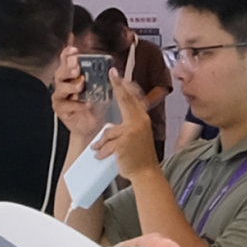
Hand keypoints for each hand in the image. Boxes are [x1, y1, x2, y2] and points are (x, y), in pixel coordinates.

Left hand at [108, 60, 165, 175]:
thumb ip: (128, 124)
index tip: (117, 74)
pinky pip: (105, 144)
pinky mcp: (123, 143)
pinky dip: (101, 152)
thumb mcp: (138, 135)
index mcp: (142, 119)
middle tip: (112, 74)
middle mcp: (139, 122)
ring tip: (100, 150)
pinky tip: (100, 156)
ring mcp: (131, 132)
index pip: (132, 99)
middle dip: (118, 86)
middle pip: (125, 100)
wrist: (146, 173)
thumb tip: (113, 121)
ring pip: (108, 131)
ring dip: (102, 143)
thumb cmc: (140, 156)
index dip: (124, 85)